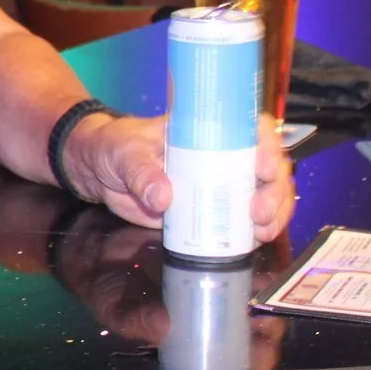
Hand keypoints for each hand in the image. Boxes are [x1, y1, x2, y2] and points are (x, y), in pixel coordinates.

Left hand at [64, 112, 294, 247]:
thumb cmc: (113, 147)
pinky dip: (254, 232)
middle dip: (274, 190)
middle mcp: (222, 156)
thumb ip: (141, 172)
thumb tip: (163, 198)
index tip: (262, 168)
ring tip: (260, 232)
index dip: (267, 145)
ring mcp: (219, 185)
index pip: (251, 129)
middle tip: (258, 212)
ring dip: (272, 215)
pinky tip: (254, 241)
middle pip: (268, 167)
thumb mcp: (124, 152)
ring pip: (263, 195)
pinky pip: (242, 221)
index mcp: (207, 131)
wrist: (96, 170)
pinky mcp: (210, 212)